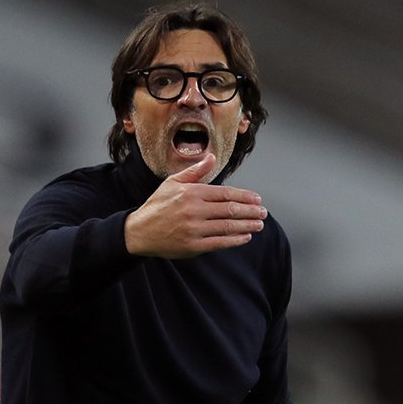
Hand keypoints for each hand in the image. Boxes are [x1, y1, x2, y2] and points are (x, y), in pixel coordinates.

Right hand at [124, 153, 266, 258]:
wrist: (140, 231)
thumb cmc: (158, 205)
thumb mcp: (173, 183)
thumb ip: (195, 171)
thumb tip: (212, 157)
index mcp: (191, 193)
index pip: (225, 193)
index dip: (244, 196)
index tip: (257, 199)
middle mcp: (194, 210)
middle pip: (230, 209)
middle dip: (250, 211)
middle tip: (263, 213)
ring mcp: (194, 229)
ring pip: (227, 226)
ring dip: (247, 225)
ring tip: (259, 225)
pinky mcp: (192, 246)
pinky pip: (219, 242)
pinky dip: (235, 240)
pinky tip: (245, 237)